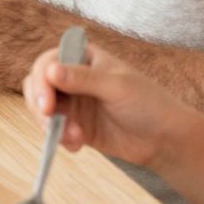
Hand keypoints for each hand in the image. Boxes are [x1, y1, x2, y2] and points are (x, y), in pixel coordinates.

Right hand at [23, 44, 188, 169]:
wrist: (165, 140)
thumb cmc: (149, 104)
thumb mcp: (116, 87)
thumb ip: (82, 79)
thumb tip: (49, 71)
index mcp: (85, 58)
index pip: (49, 62)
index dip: (42, 81)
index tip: (46, 104)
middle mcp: (75, 77)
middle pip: (39, 85)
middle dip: (40, 104)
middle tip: (50, 122)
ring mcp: (74, 102)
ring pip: (42, 109)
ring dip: (51, 125)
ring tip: (74, 138)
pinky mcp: (75, 125)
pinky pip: (54, 130)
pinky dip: (59, 138)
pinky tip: (78, 145)